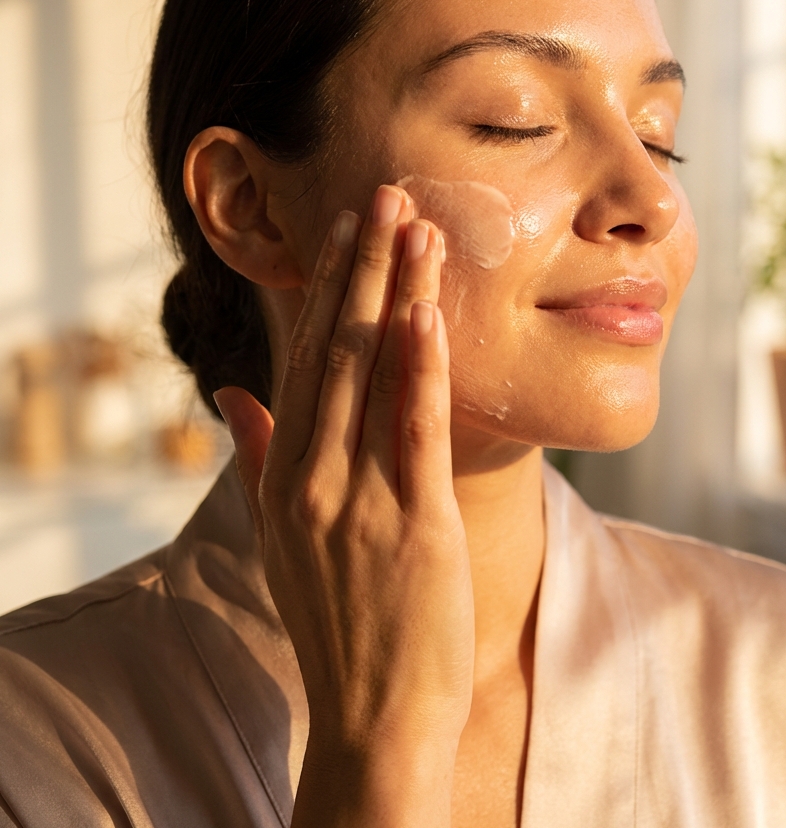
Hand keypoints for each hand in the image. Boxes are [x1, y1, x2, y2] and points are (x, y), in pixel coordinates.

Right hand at [214, 184, 473, 827]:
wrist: (371, 716)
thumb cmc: (336, 620)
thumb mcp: (279, 537)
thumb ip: (258, 456)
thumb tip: (232, 392)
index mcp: (284, 476)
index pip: (304, 362)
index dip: (326, 291)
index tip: (348, 232)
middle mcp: (311, 479)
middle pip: (337, 352)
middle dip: (362, 270)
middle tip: (385, 196)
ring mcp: (358, 502)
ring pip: (373, 376)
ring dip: (394, 295)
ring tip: (416, 226)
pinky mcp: (413, 526)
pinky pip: (413, 432)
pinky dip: (418, 368)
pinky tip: (425, 311)